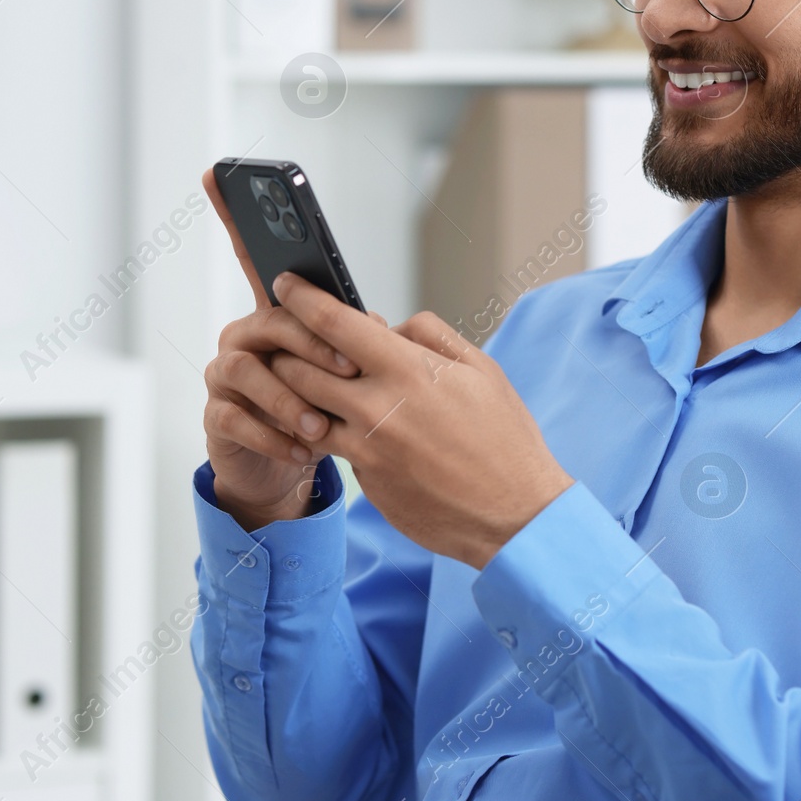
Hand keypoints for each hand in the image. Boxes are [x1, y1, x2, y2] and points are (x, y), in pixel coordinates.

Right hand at [200, 168, 384, 530]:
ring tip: (323, 426)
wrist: (290, 465)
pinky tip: (301, 449)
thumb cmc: (324, 405)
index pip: (252, 257)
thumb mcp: (345, 371)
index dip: (234, 216)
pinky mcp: (216, 416)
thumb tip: (379, 326)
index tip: (217, 172)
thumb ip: (353, 339)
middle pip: (270, 322)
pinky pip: (236, 418)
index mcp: (277, 315)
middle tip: (348, 370)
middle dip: (310, 344)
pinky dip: (272, 434)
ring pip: (247, 371)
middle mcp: (244, 336)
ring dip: (290, 399)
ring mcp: (225, 375)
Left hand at [266, 271, 574, 568]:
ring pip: (304, 412)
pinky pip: (335, 448)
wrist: (514, 516)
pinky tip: (352, 431)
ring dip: (299, 395)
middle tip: (288, 341)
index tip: (286, 283)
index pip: (333, 322)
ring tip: (313, 385)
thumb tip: (392, 326)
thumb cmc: (504, 440)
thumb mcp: (482, 370)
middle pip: (298, 367)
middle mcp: (377, 408)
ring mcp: (366, 450)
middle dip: (287, 349)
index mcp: (407, 370)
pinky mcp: (366, 482)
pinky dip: (333, 434)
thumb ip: (431, 336)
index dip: (302, 298)